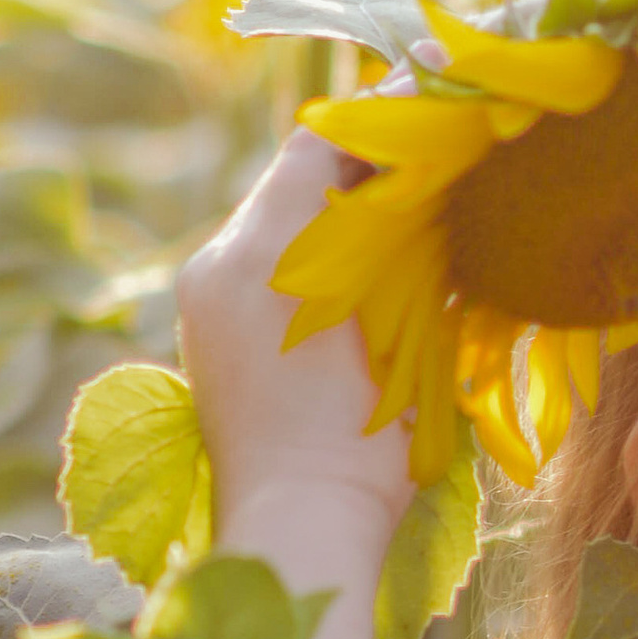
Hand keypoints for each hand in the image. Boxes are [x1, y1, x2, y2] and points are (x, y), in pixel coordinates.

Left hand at [175, 130, 415, 541]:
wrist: (300, 526)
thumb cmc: (361, 442)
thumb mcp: (399, 330)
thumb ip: (398, 245)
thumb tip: (422, 185)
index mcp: (260, 251)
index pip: (319, 144)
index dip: (379, 122)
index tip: (432, 112)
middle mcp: (219, 262)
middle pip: (295, 179)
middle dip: (361, 169)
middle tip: (430, 164)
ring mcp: (205, 300)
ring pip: (278, 222)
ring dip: (334, 215)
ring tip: (400, 222)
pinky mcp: (207, 335)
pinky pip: (261, 267)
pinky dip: (307, 259)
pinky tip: (356, 281)